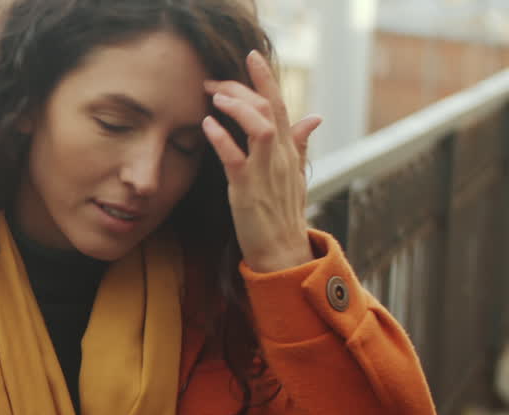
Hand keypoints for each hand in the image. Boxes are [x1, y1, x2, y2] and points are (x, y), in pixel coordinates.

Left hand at [203, 50, 322, 272]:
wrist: (283, 250)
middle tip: (214, 81)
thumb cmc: (285, 212)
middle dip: (242, 88)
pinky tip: (207, 126)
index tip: (249, 57)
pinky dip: (221, 139)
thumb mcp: (296, 173)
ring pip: (260, 127)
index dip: (266, 78)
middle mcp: (281, 156)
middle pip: (269, 108)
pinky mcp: (248, 191)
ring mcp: (266, 173)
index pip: (281, 104)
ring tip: (215, 98)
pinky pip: (235, 159)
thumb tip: (314, 117)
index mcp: (289, 149)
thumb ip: (300, 143)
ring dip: (237, 108)